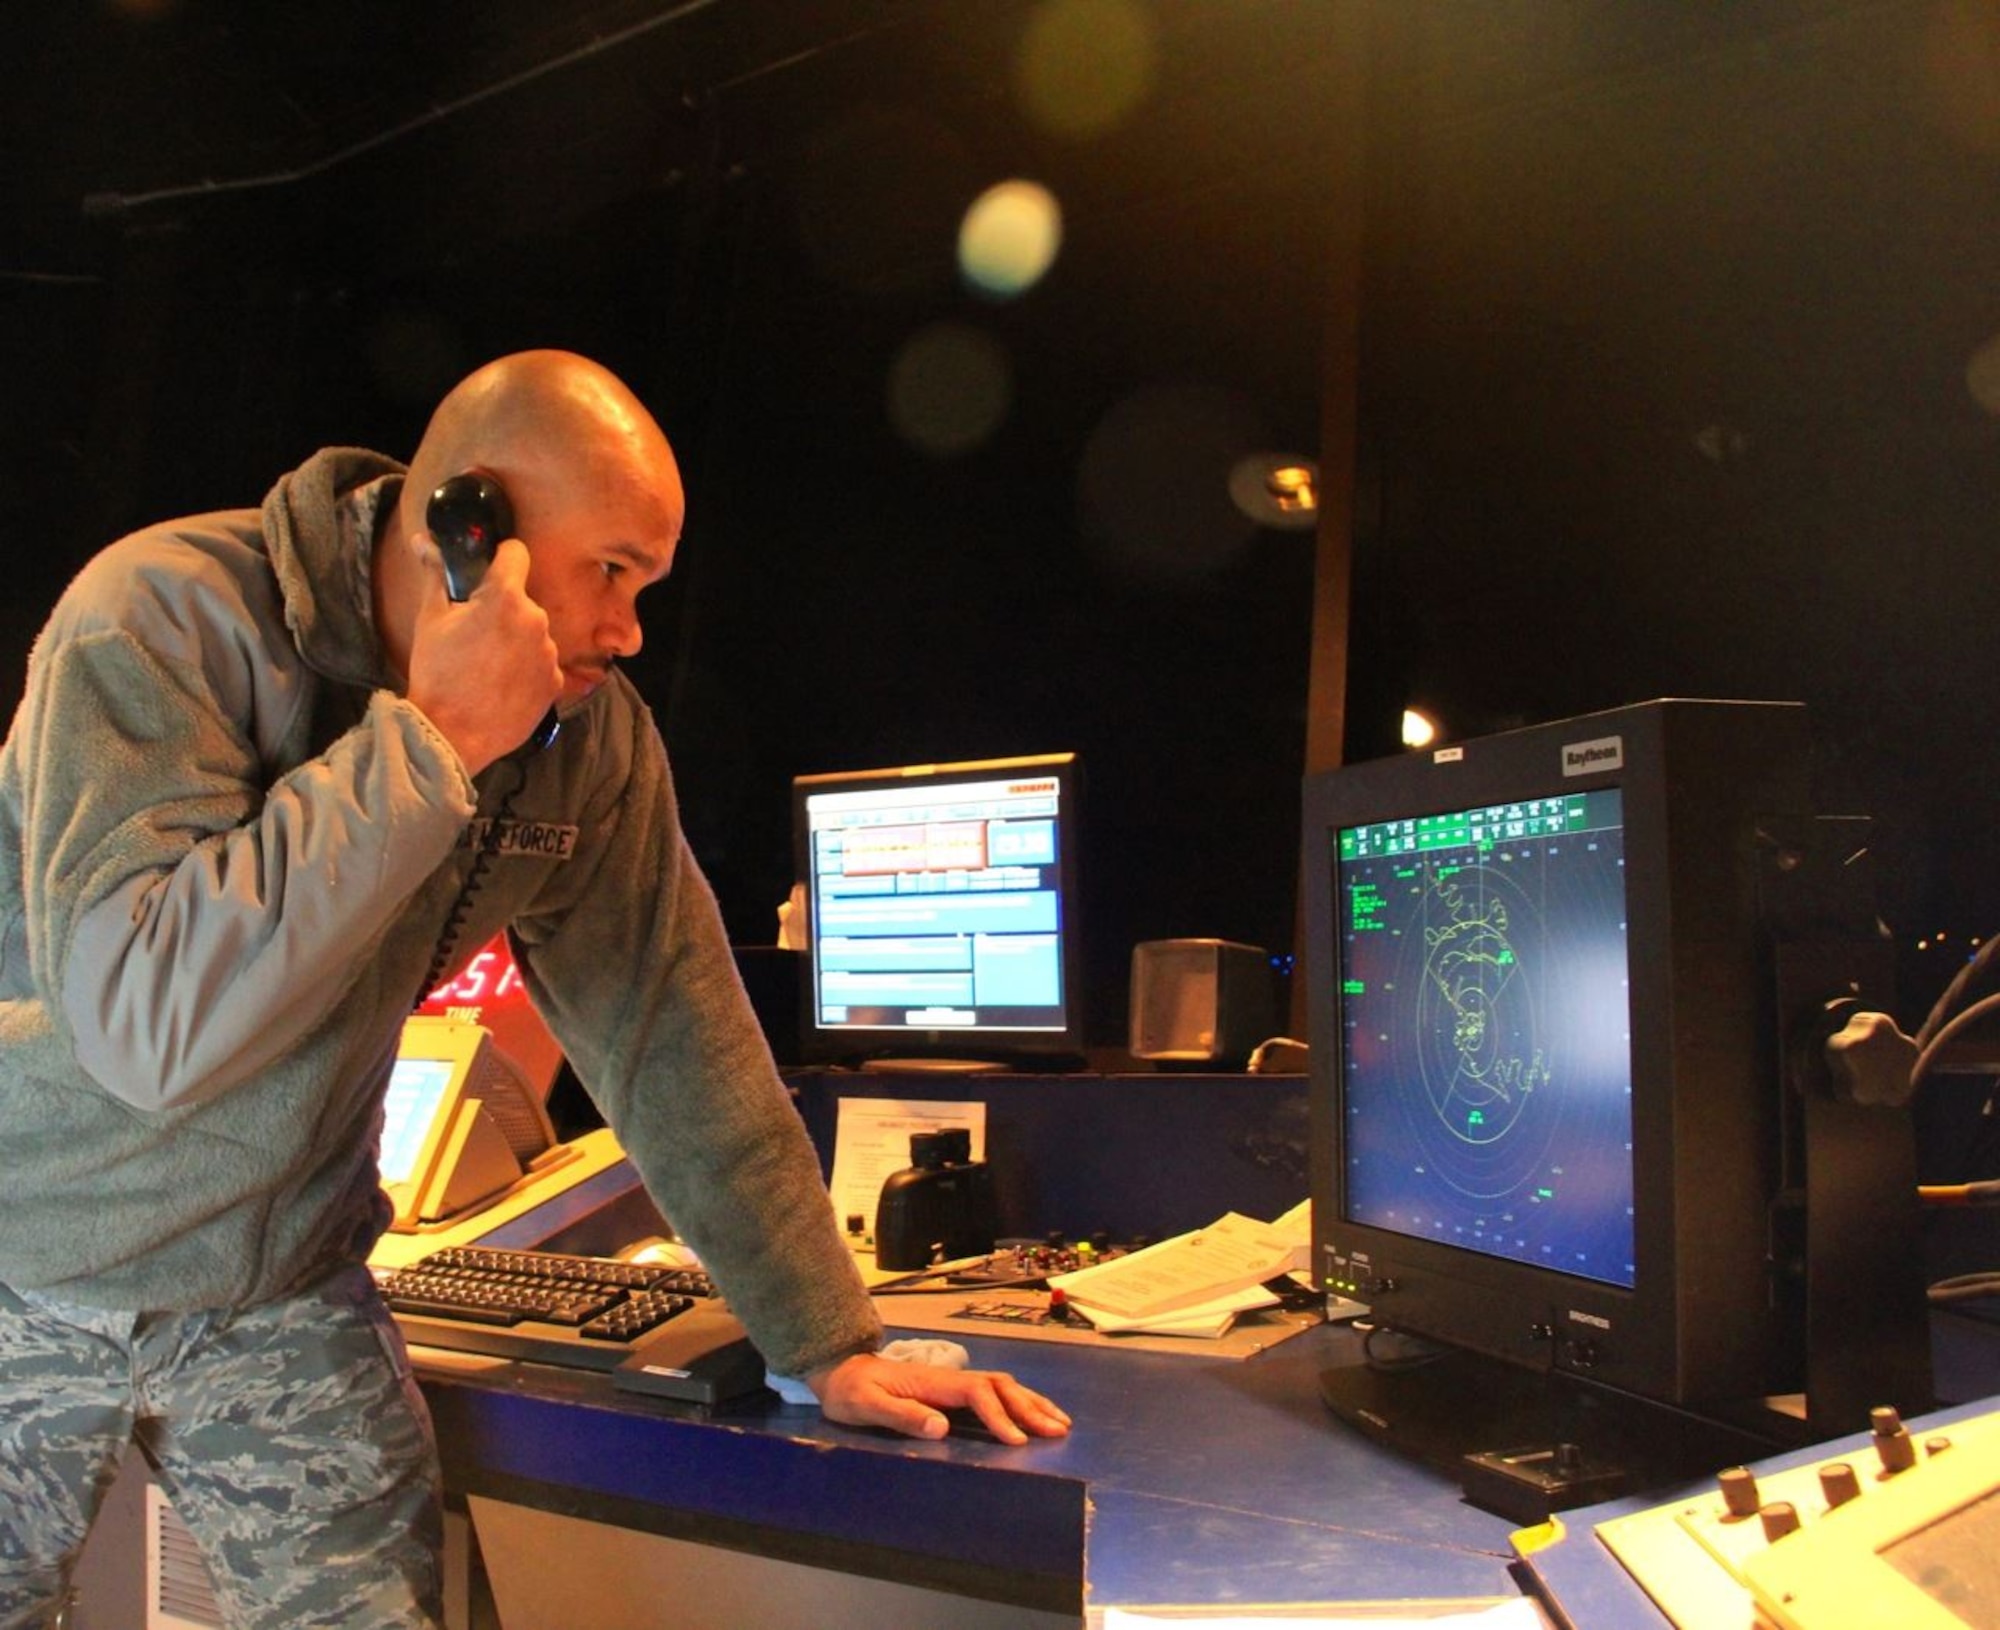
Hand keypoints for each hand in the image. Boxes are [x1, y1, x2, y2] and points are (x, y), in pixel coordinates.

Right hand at [404, 533, 560, 773]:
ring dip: (516, 641)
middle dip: (503, 609)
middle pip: (522, 600)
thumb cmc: (437, 674)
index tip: (488, 572)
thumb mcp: (431, 619)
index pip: (516, 553)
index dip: (500, 557)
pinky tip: (501, 685)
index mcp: (506, 597)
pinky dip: (526, 669)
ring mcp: (549, 653)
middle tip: (475, 633)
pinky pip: (541, 663)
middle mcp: (537, 620)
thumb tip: (424, 541)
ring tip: (487, 665)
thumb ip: (435, 575)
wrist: (452, 735)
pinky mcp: (555, 682)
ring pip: (533, 632)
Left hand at [806, 1353, 1071, 1445]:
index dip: (999, 1416)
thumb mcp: (867, 1405)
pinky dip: (1019, 1403)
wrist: (841, 1371)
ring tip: (1060, 1422)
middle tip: (1058, 1431)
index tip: (1016, 1441)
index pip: (977, 1394)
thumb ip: (902, 1415)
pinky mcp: (952, 1392)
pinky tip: (1032, 1415)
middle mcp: (949, 1378)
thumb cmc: (852, 1392)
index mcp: (933, 1382)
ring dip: (1031, 1403)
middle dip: (1030, 1408)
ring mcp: (952, 1383)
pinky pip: (994, 1393)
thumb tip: (942, 1426)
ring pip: (1003, 1386)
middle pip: (1000, 1386)